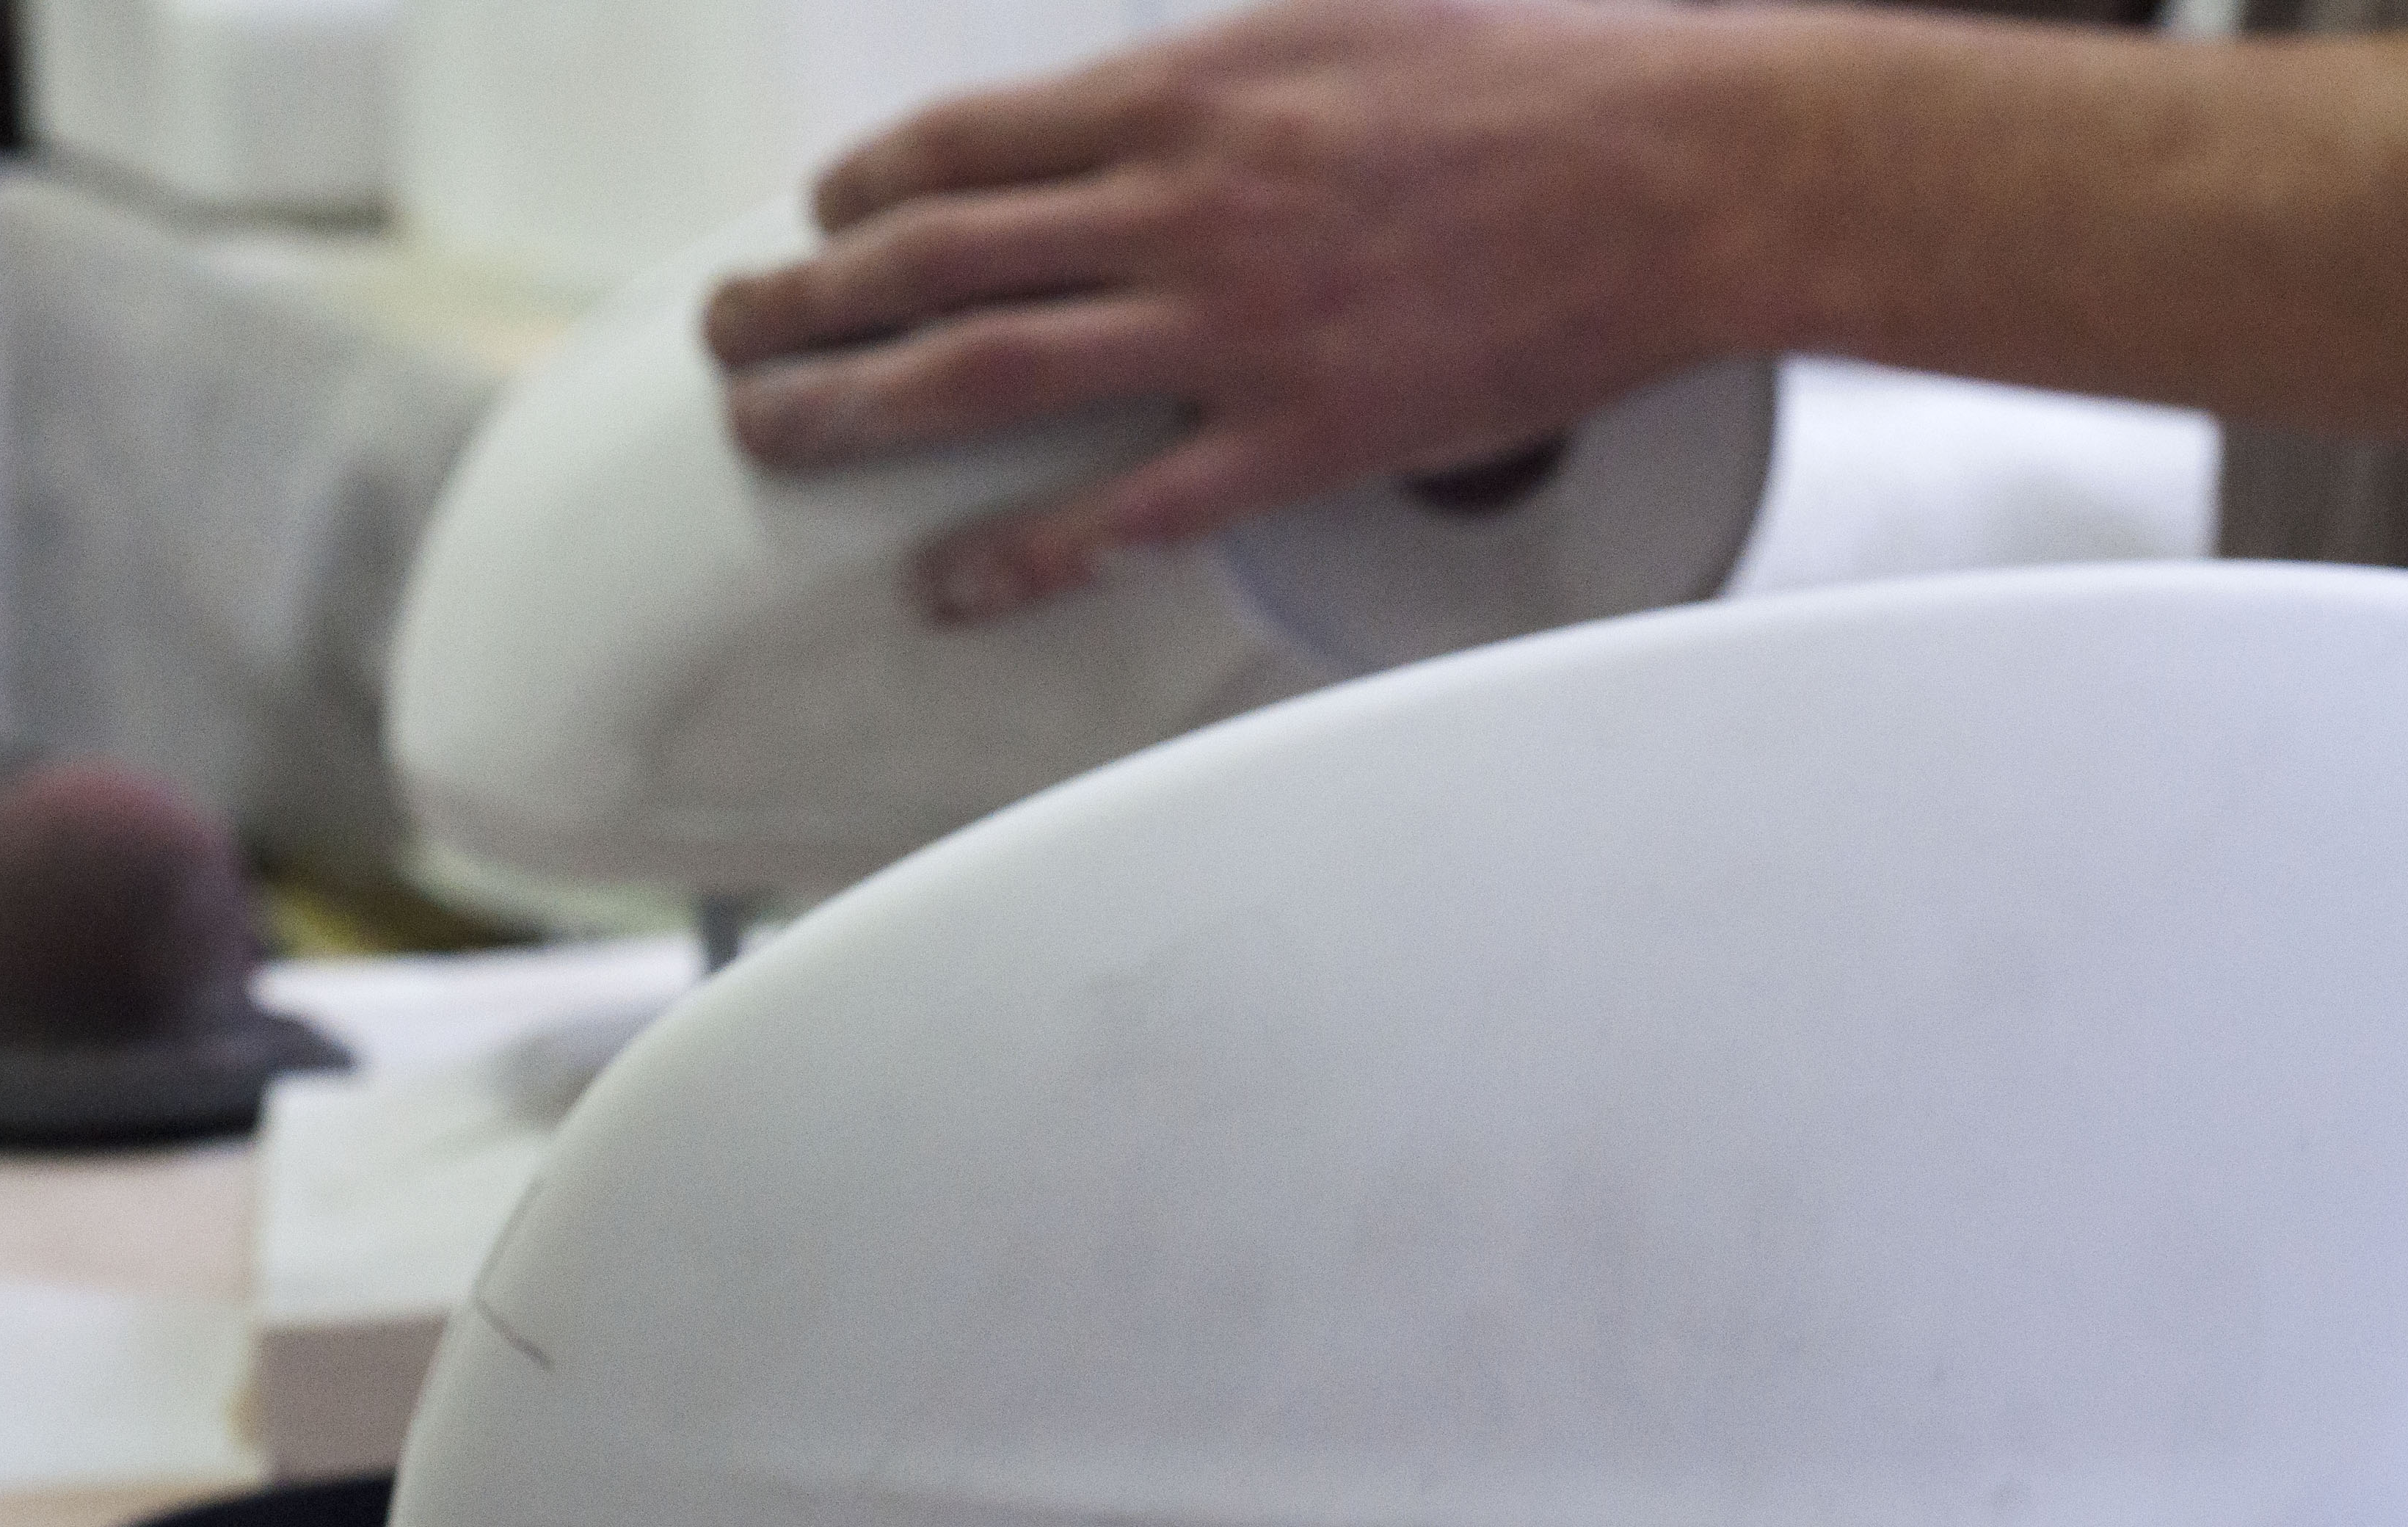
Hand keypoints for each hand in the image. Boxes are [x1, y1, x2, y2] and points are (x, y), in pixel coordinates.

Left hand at [703, 0, 1758, 621]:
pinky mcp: (1298, 440)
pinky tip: (945, 587)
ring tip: (769, 441)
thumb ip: (1213, 68)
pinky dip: (1018, 556)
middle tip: (730, 339)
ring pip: (982, 376)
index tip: (818, 221)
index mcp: (1182, 90)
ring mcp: (1230, 330)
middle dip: (801, 301)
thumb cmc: (1533, 79)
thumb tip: (1128, 101)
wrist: (1678, 173)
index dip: (859, 191)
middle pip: (928, 260)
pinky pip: (1120, 514)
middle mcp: (1177, 204)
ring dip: (851, 411)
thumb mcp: (1341, 16)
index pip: (960, 144)